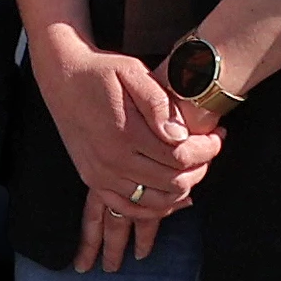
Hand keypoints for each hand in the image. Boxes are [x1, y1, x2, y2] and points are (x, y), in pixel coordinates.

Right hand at [27, 22, 220, 274]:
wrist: (62, 75)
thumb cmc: (101, 71)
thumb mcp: (132, 72)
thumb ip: (158, 104)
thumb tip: (180, 135)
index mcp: (124, 134)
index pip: (179, 157)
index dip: (207, 150)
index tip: (218, 137)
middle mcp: (111, 161)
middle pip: (171, 183)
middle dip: (200, 169)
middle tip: (210, 151)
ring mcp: (100, 175)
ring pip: (154, 201)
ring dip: (182, 191)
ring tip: (194, 169)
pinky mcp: (92, 180)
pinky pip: (128, 208)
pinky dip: (154, 208)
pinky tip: (171, 196)